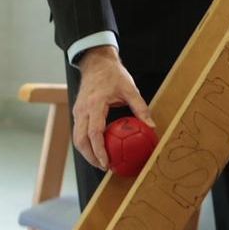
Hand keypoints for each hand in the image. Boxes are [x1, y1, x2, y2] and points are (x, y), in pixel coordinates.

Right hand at [73, 47, 155, 170]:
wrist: (96, 62)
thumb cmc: (114, 75)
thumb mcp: (130, 89)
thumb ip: (140, 108)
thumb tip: (151, 126)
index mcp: (95, 104)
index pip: (94, 133)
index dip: (99, 150)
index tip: (107, 163)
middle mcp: (82, 109)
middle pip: (80, 140)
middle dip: (90, 157)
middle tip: (105, 167)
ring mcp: (77, 110)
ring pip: (77, 138)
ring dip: (86, 152)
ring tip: (101, 161)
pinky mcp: (77, 111)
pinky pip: (78, 131)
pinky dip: (86, 143)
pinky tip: (98, 148)